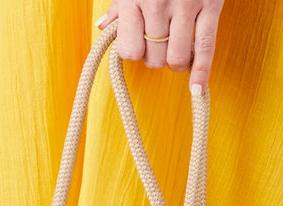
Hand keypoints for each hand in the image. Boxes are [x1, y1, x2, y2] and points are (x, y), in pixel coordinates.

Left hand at [97, 0, 224, 90]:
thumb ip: (119, 7)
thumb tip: (101, 27)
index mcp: (135, 0)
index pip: (130, 51)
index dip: (134, 53)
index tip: (138, 45)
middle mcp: (159, 4)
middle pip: (153, 58)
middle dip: (155, 59)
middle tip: (160, 46)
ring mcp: (187, 6)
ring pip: (176, 59)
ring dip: (175, 64)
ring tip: (176, 54)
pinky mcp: (212, 5)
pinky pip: (205, 47)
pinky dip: (201, 72)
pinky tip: (197, 88)